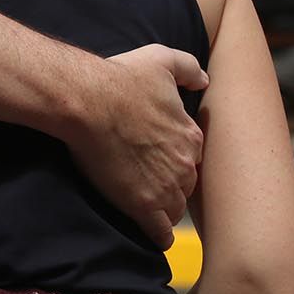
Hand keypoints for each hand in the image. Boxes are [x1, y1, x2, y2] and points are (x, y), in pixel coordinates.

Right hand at [69, 44, 207, 249]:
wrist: (87, 101)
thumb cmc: (119, 78)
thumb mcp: (161, 59)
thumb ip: (189, 68)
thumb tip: (205, 80)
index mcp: (190, 135)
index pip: (191, 156)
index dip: (174, 157)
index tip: (157, 156)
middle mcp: (185, 164)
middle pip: (186, 184)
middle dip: (171, 184)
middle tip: (147, 179)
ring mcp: (165, 187)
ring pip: (174, 209)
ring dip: (163, 208)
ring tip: (145, 205)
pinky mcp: (142, 205)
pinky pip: (160, 233)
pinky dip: (157, 235)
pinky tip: (151, 234)